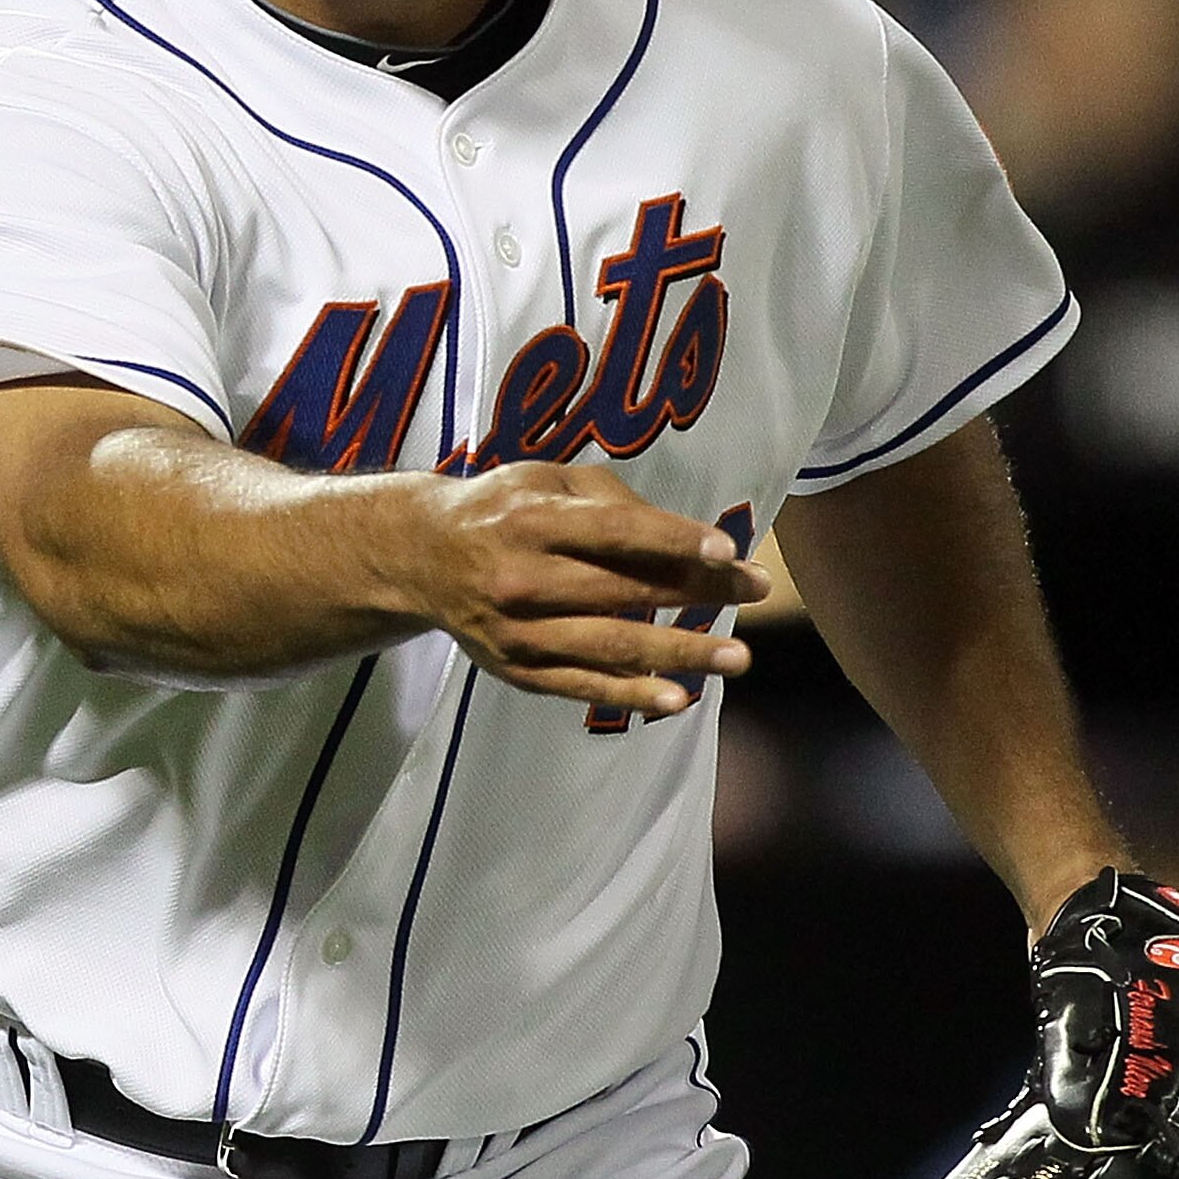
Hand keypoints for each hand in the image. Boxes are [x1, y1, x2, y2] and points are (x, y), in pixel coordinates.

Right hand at [401, 463, 767, 712]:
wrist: (420, 557)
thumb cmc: (500, 508)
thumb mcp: (544, 480)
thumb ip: (608, 500)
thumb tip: (678, 535)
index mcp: (531, 521)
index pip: (614, 533)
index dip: (673, 542)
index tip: (728, 551)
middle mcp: (523, 578)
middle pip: (624, 590)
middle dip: (698, 592)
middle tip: (758, 591)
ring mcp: (520, 631)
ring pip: (612, 646)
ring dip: (681, 654)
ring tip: (738, 658)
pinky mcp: (518, 669)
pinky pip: (583, 686)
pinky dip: (632, 694)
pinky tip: (679, 698)